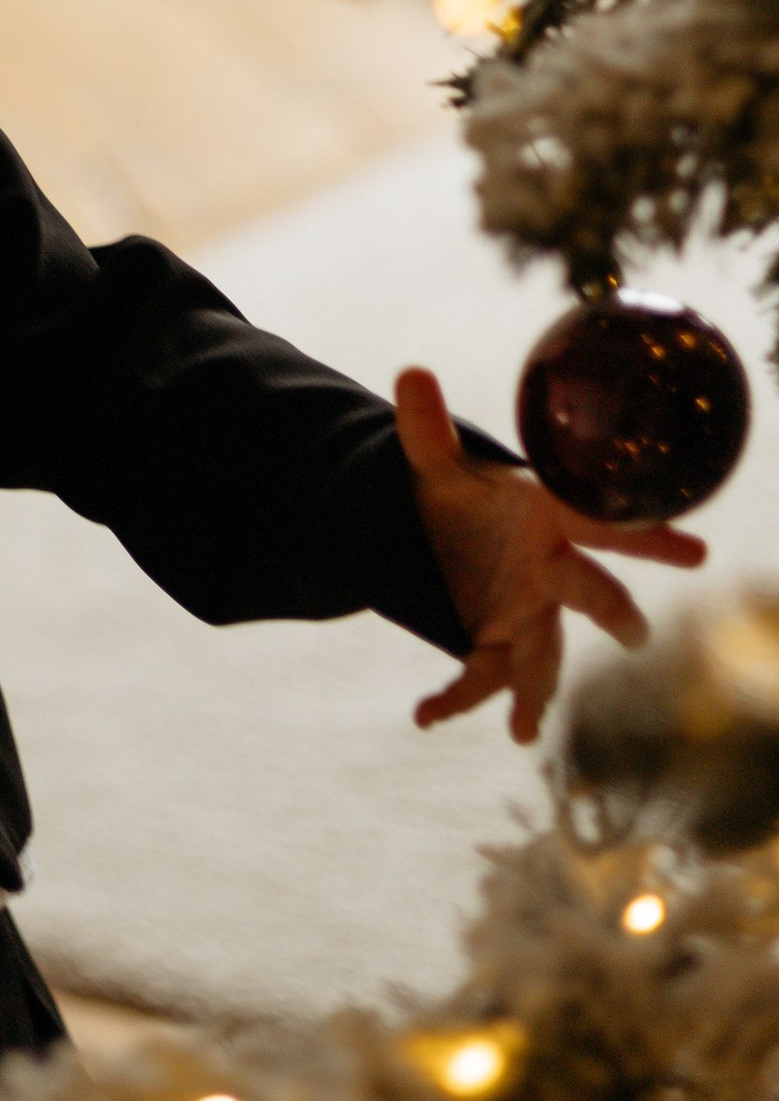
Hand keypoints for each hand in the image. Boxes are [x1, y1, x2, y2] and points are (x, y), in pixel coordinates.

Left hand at [396, 366, 706, 742]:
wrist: (443, 538)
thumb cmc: (465, 497)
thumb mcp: (438, 465)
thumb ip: (426, 428)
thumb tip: (409, 371)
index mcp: (551, 519)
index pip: (604, 522)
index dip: (647, 532)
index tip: (691, 545)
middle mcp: (552, 571)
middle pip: (590, 591)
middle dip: (614, 610)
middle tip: (636, 633)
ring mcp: (530, 612)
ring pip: (544, 653)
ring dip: (534, 689)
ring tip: (524, 729)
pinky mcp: (497, 643)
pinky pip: (483, 676)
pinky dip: (457, 697)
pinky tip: (425, 715)